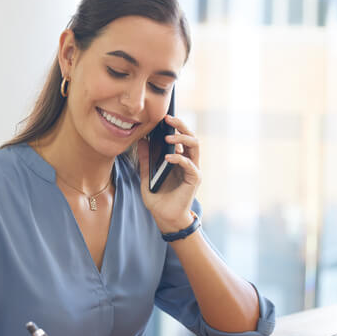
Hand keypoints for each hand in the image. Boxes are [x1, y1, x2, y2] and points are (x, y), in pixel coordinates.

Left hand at [138, 115, 201, 232]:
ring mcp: (193, 169)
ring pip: (195, 145)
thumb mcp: (146, 176)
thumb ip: (145, 160)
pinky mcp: (194, 179)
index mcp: (179, 159)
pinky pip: (190, 164)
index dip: (174, 126)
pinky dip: (179, 158)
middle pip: (191, 136)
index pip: (180, 137)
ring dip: (182, 138)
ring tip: (168, 137)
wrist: (164, 217)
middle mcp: (188, 161)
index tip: (162, 118)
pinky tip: (168, 157)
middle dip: (180, 125)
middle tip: (168, 119)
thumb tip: (141, 142)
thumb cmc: (158, 199)